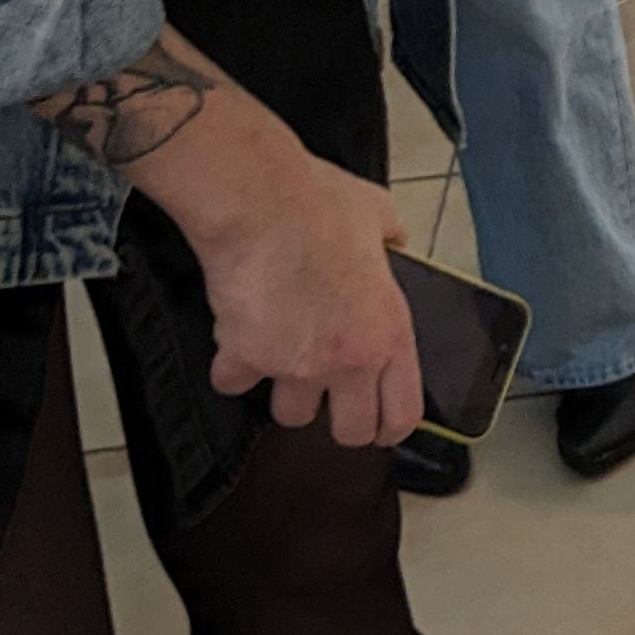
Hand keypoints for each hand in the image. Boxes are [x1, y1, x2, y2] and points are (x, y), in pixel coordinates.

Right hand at [180, 144, 422, 447]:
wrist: (261, 201)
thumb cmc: (319, 204)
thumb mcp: (380, 216)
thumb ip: (392, 240)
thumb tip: (395, 240)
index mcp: (390, 331)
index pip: (402, 413)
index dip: (389, 426)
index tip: (379, 425)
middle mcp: (349, 359)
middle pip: (349, 433)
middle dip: (337, 419)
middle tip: (327, 396)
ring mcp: (297, 365)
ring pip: (290, 414)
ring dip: (284, 391)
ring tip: (281, 356)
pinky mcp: (247, 357)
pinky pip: (233, 382)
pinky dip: (231, 367)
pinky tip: (236, 338)